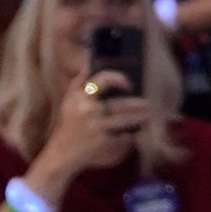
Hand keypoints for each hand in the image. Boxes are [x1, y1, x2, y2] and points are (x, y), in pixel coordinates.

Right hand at [35, 75, 149, 190]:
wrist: (62, 153)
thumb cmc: (69, 123)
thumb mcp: (69, 99)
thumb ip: (80, 79)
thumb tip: (90, 58)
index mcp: (80, 97)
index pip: (102, 80)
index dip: (118, 78)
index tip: (128, 83)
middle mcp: (88, 110)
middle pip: (119, 104)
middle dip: (137, 104)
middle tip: (148, 103)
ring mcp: (95, 127)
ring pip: (125, 120)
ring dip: (140, 117)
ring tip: (148, 115)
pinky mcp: (101, 141)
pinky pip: (122, 136)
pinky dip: (131, 134)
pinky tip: (138, 131)